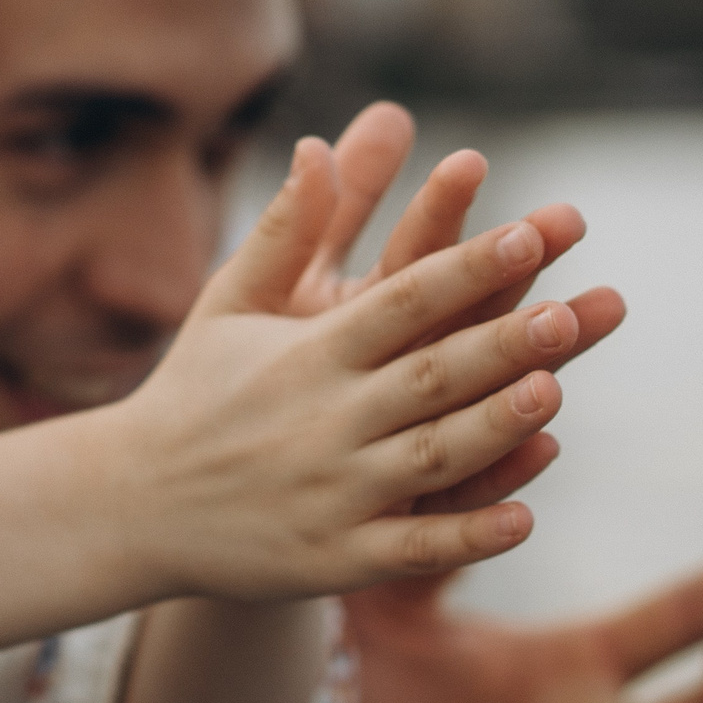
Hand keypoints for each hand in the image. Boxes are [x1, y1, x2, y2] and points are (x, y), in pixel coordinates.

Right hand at [104, 138, 592, 603]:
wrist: (131, 506)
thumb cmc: (192, 392)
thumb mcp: (228, 304)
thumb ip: (286, 231)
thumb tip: (316, 145)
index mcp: (308, 353)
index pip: (402, 299)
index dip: (466, 267)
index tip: (529, 234)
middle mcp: (324, 419)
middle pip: (429, 374)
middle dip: (501, 343)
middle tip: (570, 312)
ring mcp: (332, 492)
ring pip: (428, 458)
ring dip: (493, 428)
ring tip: (554, 391)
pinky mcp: (334, 557)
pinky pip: (411, 548)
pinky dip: (466, 537)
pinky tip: (524, 519)